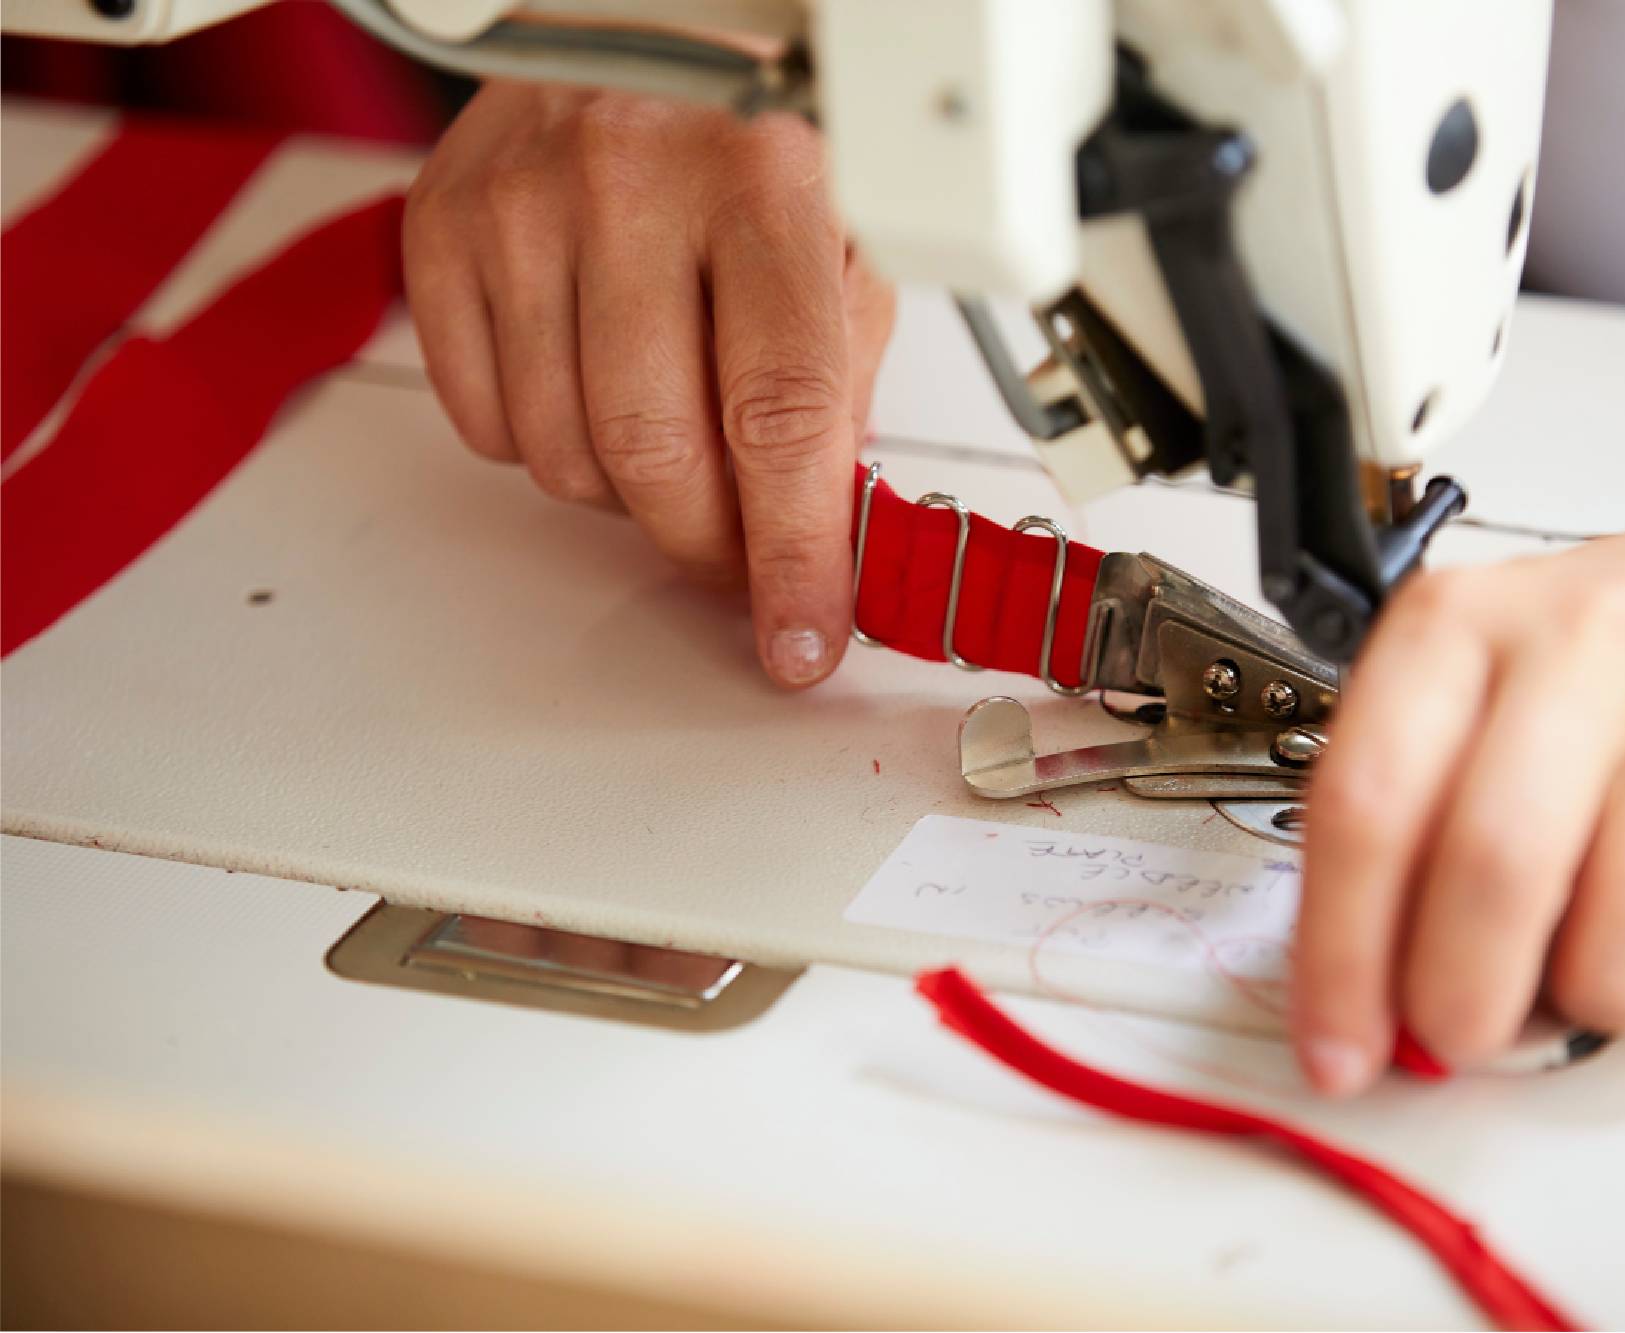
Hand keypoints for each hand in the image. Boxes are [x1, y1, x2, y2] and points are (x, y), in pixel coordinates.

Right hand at [403, 81, 895, 686]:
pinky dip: (546, 442)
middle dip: (708, 544)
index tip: (802, 637)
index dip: (793, 553)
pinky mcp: (439, 230)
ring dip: (628, 491)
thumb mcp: (843, 243)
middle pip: (655, 456)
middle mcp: (634, 184)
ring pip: (565, 458)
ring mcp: (522, 207)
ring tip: (670, 427)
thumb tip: (827, 538)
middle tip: (741, 555)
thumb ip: (840, 388)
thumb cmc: (747, 141)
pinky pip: (486, 426)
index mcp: (765, 185)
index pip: (780, 414)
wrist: (625, 25)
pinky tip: (589, 378)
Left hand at [1290, 494, 1624, 1095]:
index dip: (1338, 957)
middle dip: (1457, 1004)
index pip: (1363, 806)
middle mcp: (1584, 643)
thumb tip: (1362, 1003)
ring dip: (1592, 997)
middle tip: (1457, 1033)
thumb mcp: (1477, 689)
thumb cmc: (1622, 660)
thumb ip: (1402, 825)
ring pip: (1616, 954)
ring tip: (1604, 930)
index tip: (1334, 1048)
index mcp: (1459, 620)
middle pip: (1488, 878)